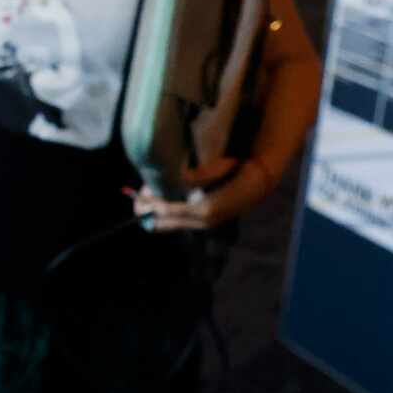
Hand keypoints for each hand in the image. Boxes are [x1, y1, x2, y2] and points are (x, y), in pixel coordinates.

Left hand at [134, 156, 274, 233]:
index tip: (139, 197)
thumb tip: (182, 177)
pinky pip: (180, 222)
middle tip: (135, 204)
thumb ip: (201, 174)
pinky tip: (159, 204)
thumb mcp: (221, 167)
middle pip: (167, 223)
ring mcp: (205, 224)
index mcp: (205, 209)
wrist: (258, 183)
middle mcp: (203, 221)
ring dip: (156, 216)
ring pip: (172, 225)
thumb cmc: (238, 171)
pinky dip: (167, 216)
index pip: (170, 210)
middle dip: (148, 215)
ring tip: (143, 203)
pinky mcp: (206, 222)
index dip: (152, 205)